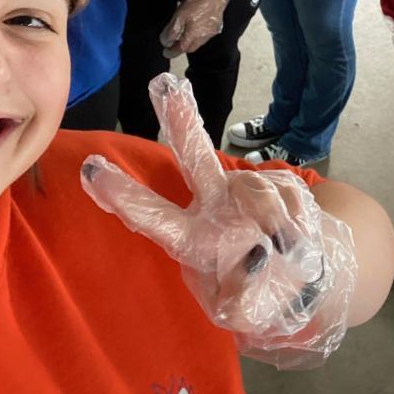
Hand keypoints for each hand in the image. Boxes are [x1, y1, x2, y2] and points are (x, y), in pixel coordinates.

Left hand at [81, 73, 356, 368]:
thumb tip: (256, 255)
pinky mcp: (283, 184)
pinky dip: (299, 224)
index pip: (150, 216)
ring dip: (273, 219)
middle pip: (194, 155)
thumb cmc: (257, 294)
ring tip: (289, 250)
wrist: (305, 280)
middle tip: (163, 82)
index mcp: (189, 237)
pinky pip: (291, 197)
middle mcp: (213, 203)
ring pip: (257, 190)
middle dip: (181, 118)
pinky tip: (300, 242)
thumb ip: (242, 298)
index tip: (88, 168)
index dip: (120, 194)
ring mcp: (248, 190)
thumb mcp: (242, 311)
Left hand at [160, 0, 241, 56]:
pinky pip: (205, 34)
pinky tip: (195, 26)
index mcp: (194, 35)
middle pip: (191, 47)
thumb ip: (172, 30)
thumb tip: (166, 42)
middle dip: (181, 48)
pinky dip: (198, 34)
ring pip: (199, 41)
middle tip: (173, 45)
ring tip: (182, 35)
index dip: (172, 52)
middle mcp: (204, 36)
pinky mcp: (216, 24)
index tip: (166, 53)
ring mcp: (212, 30)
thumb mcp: (180, 15)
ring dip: (190, 41)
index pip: (181, 49)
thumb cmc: (198, 1)